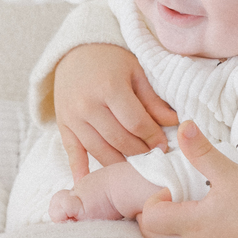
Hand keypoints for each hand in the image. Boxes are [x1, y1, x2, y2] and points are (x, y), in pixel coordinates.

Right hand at [54, 44, 177, 181]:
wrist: (76, 51)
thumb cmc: (112, 61)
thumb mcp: (136, 72)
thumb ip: (153, 100)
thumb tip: (175, 123)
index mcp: (109, 87)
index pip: (136, 123)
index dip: (153, 138)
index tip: (165, 146)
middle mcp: (88, 105)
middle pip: (119, 140)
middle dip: (141, 152)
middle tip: (155, 159)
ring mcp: (73, 118)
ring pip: (100, 151)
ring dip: (120, 163)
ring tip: (136, 169)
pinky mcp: (63, 127)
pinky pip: (72, 154)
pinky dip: (80, 171)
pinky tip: (88, 186)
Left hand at [137, 123, 237, 237]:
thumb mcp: (231, 173)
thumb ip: (202, 152)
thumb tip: (183, 126)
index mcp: (193, 224)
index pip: (150, 219)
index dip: (154, 202)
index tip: (174, 191)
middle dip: (157, 220)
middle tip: (174, 203)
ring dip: (177, 234)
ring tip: (199, 213)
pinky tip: (222, 229)